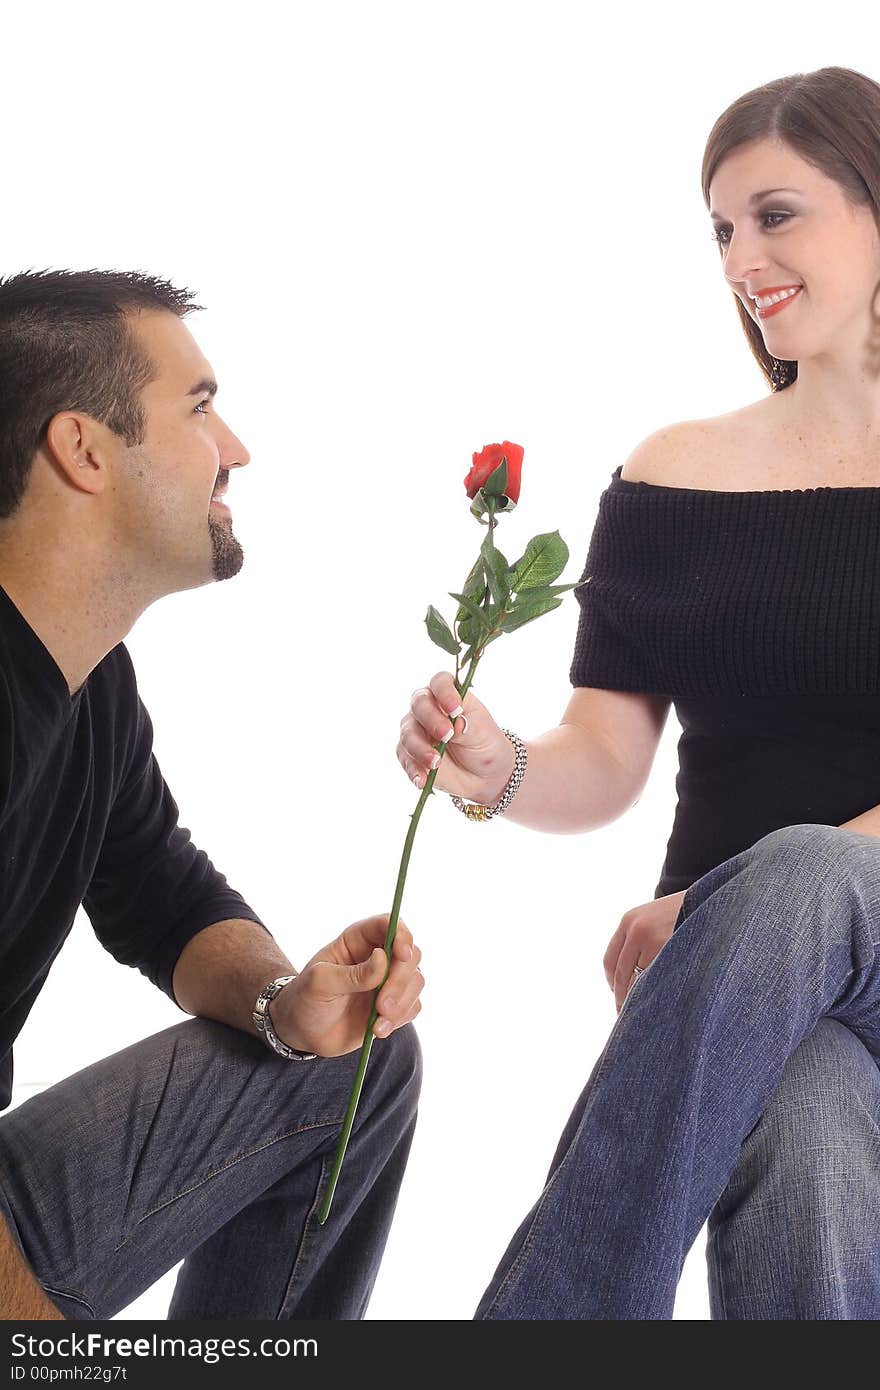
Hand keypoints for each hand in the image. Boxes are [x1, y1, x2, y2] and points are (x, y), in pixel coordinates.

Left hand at [269, 914, 423, 1057]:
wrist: (303, 1033)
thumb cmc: (305, 998)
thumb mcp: (319, 983)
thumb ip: (352, 973)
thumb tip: (382, 959)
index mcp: (357, 940)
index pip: (389, 924)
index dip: (401, 935)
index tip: (402, 954)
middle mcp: (377, 956)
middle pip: (410, 954)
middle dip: (401, 979)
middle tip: (382, 1005)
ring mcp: (387, 981)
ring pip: (416, 981)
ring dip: (402, 1003)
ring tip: (378, 1022)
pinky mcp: (394, 1005)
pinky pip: (413, 1005)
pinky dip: (400, 1019)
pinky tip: (378, 1030)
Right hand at [397, 670, 514, 804]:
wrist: (485, 776)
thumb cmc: (486, 745)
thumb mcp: (485, 734)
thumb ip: (470, 726)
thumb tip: (457, 723)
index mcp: (450, 696)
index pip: (440, 682)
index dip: (445, 692)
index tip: (456, 709)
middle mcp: (429, 709)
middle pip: (419, 704)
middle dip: (431, 719)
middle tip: (447, 736)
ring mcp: (417, 731)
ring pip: (408, 732)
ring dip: (420, 748)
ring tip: (436, 763)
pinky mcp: (410, 754)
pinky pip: (405, 758)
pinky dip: (413, 768)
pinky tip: (422, 779)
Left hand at [603, 889, 686, 1013]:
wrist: (715, 899)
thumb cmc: (687, 913)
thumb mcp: (656, 919)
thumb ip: (640, 942)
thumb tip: (629, 984)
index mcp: (628, 921)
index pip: (610, 962)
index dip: (614, 984)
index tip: (620, 999)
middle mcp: (636, 929)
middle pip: (621, 974)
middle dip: (625, 997)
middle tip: (629, 1015)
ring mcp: (652, 938)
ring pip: (641, 980)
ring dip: (647, 993)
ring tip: (658, 1002)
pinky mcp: (670, 948)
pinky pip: (661, 978)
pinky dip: (664, 986)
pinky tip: (673, 988)